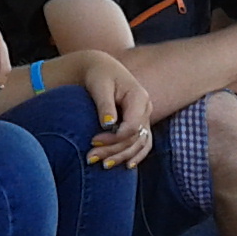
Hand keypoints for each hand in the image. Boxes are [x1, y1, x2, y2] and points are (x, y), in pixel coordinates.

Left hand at [67, 52, 155, 169]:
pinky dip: (136, 155)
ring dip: (122, 156)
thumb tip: (108, 124)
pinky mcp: (140, 123)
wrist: (103, 69)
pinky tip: (127, 166)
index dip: (114, 138)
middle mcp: (146, 109)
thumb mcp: (100, 86)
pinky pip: (143, 143)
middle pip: (135, 138)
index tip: (92, 141)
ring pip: (140, 144)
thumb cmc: (99, 75)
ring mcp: (145, 117)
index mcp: (139, 97)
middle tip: (91, 158)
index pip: (132, 126)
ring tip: (103, 165)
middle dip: (114, 150)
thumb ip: (105, 105)